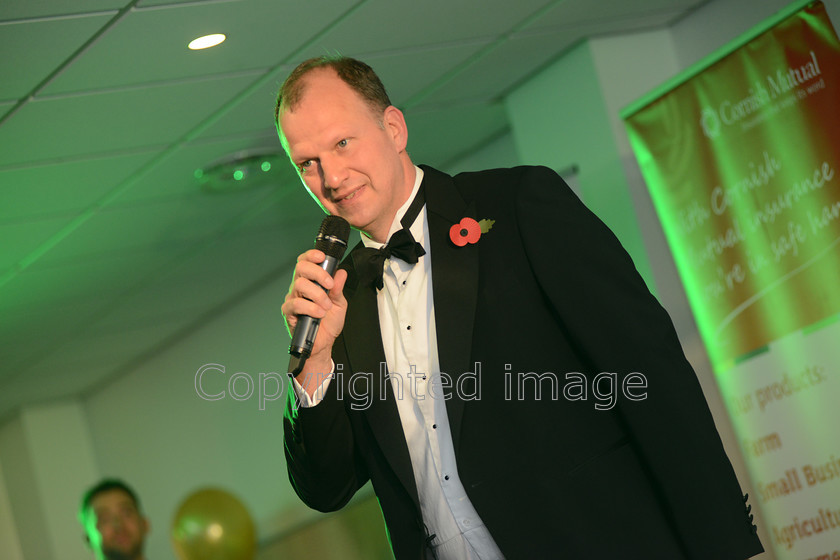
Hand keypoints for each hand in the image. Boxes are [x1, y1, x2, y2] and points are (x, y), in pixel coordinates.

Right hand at [282, 249, 347, 375]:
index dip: (311, 255)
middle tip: (329, 285)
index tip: (322, 256)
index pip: (306, 262)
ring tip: (326, 305)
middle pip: (301, 268)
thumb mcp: (339, 303)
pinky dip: (310, 307)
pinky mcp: (289, 312)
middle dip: (318, 273)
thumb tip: (340, 273)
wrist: (324, 343)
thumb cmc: (329, 323)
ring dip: (317, 294)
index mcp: (311, 282)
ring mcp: (293, 299)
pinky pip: (295, 304)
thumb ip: (338, 288)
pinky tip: (319, 313)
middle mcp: (300, 288)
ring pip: (300, 285)